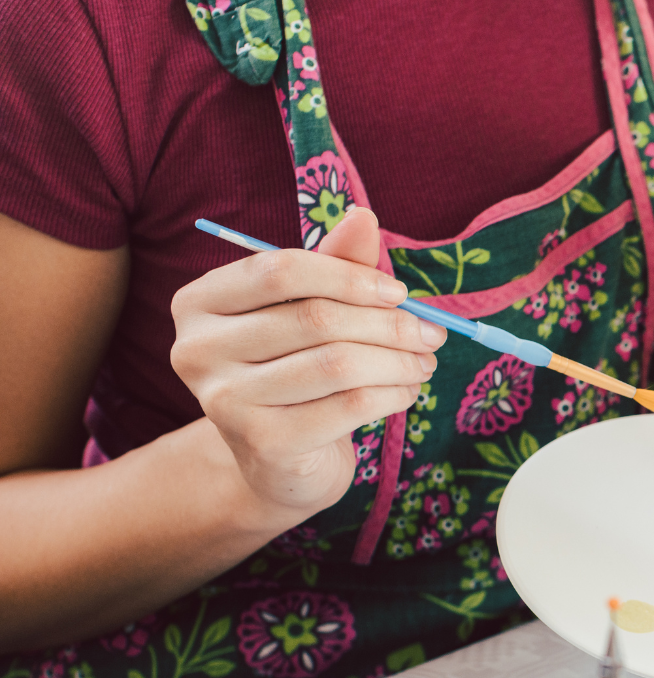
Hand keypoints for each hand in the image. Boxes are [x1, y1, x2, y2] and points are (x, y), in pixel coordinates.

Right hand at [171, 206, 442, 517]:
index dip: (350, 276)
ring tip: (423, 362)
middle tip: (431, 332)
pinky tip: (406, 391)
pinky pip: (350, 405)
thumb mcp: (309, 312)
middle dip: (390, 323)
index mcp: (200, 302)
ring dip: (399, 361)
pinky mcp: (263, 443)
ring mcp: (224, 401)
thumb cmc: (296, 370)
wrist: (279, 461)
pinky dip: (393, 393)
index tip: (400, 292)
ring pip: (338, 364)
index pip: (280, 270)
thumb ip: (334, 264)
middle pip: (316, 318)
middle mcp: (198, 349)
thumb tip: (364, 216)